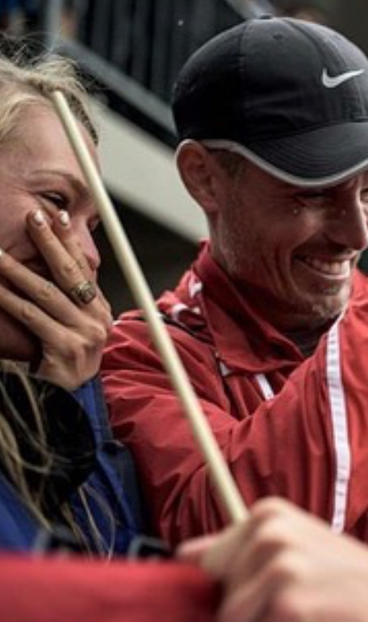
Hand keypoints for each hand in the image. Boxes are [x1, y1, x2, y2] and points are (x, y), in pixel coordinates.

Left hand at [0, 210, 110, 388]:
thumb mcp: (73, 329)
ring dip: (19, 270)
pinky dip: (11, 301)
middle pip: (71, 274)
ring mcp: (85, 335)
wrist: (70, 403)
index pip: (85, 268)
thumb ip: (67, 303)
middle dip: (50, 243)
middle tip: (33, 218)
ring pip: (47, 294)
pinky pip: (33, 318)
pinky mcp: (66, 350)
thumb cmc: (64, 362)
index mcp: (100, 311)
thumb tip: (53, 267)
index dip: (70, 242)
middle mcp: (98, 320)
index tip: (56, 216)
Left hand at [178, 499, 367, 621]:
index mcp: (267, 516)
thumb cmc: (352, 586)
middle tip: (297, 609)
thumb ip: (241, 550)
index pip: (205, 563)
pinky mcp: (285, 609)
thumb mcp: (299, 549)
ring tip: (306, 620)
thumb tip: (183, 554)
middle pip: (217, 598)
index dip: (229, 589)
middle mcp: (268, 536)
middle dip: (245, 613)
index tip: (260, 597)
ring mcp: (277, 571)